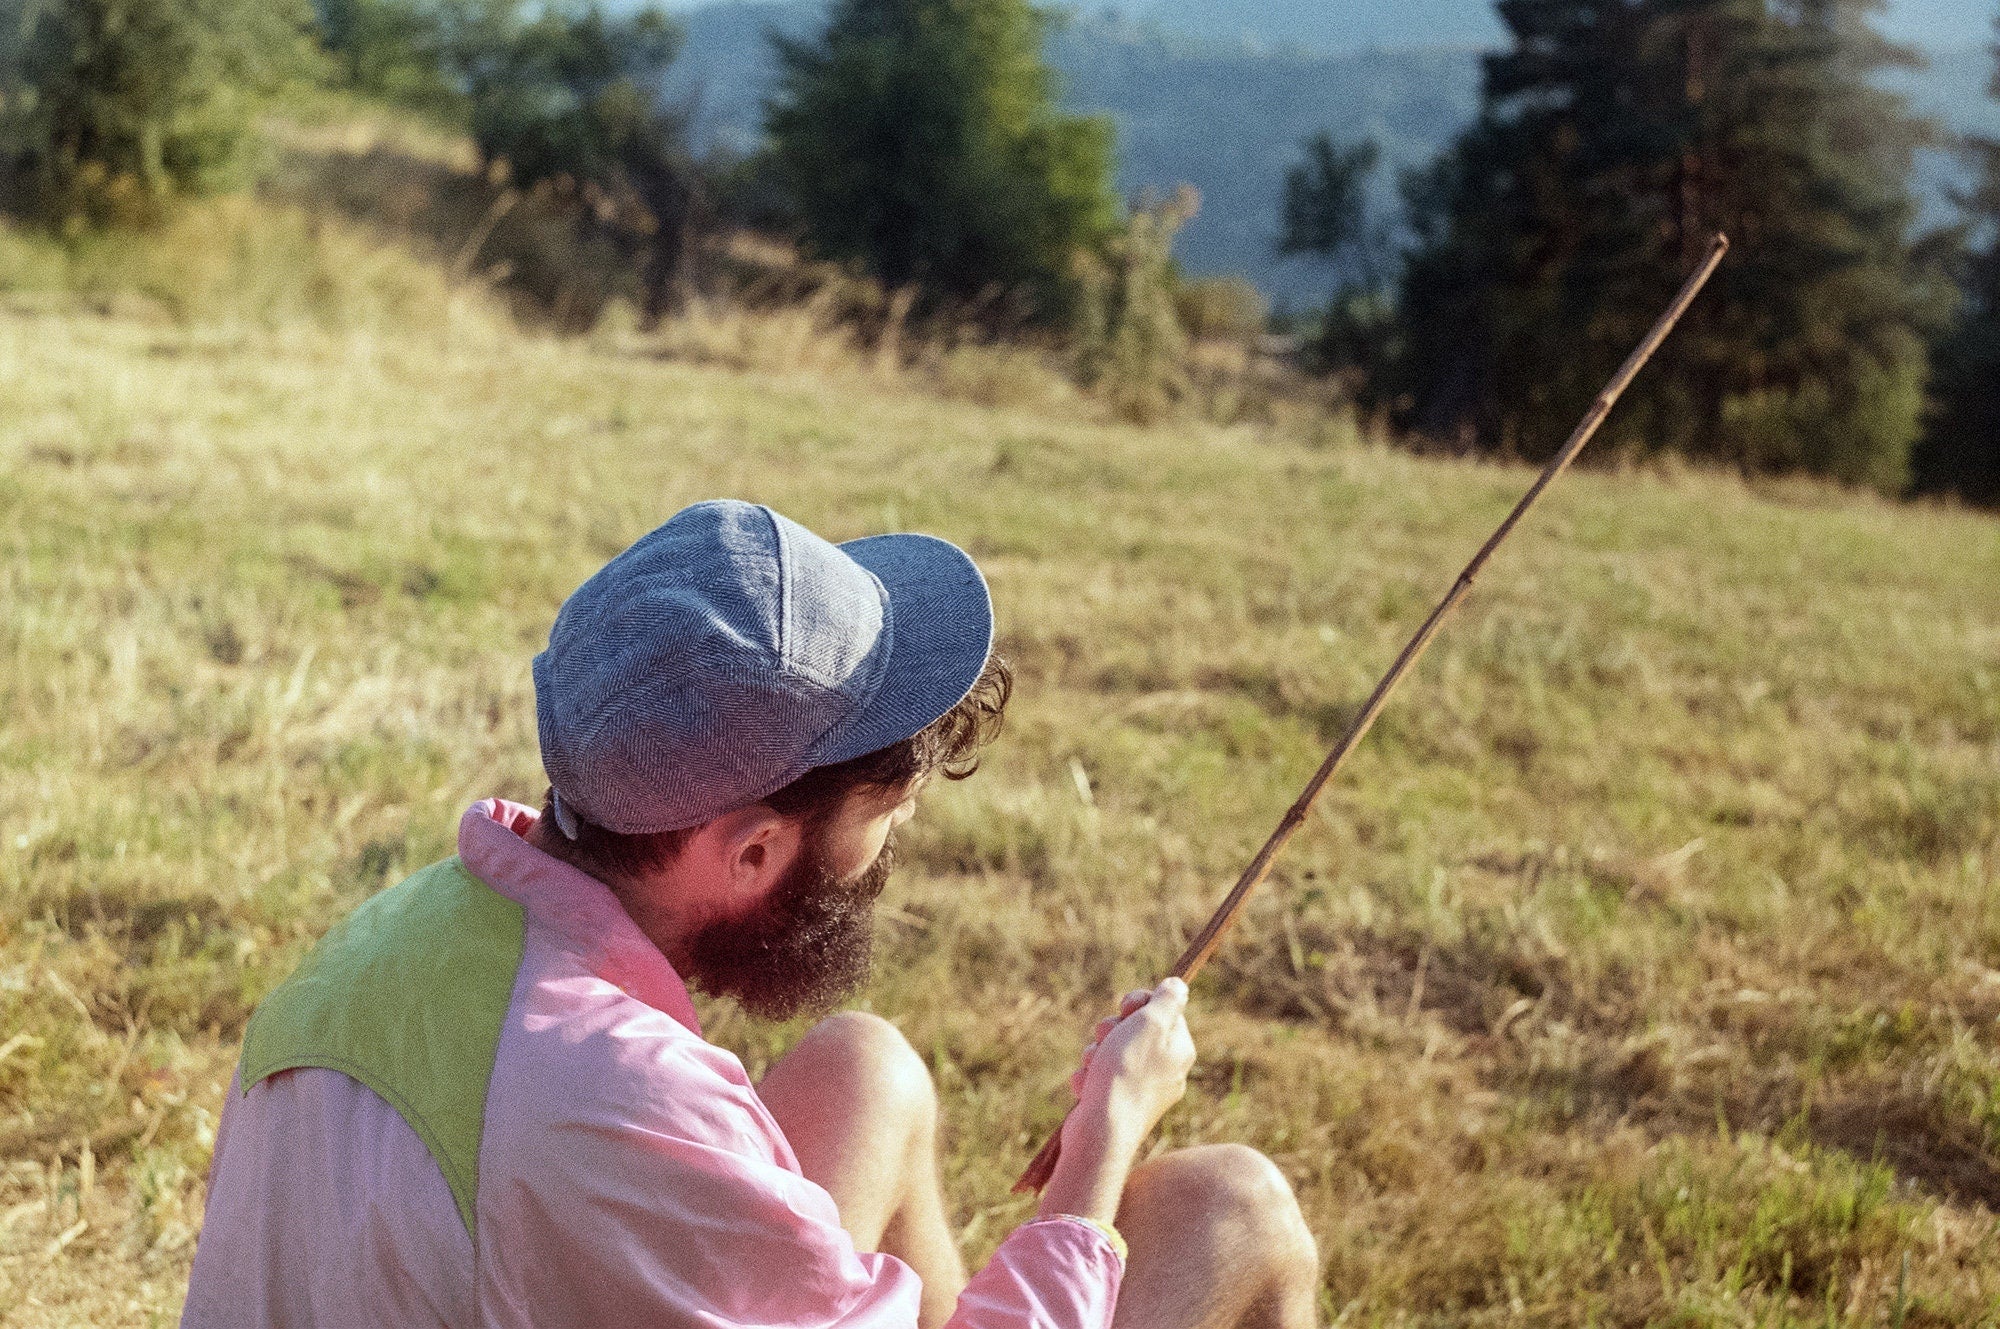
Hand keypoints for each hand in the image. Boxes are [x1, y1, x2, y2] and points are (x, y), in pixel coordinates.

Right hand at [1067, 977, 1194, 1150]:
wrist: (1102, 1130)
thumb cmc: (1127, 1073)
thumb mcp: (1152, 1024)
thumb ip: (1168, 1000)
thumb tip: (1177, 985)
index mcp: (1179, 1050)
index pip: (1163, 1011)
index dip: (1140, 1004)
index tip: (1127, 1009)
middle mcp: (1165, 1070)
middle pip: (1134, 1029)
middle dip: (1112, 1029)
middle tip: (1107, 1037)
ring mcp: (1140, 1089)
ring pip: (1110, 1051)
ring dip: (1095, 1052)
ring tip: (1094, 1066)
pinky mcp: (1116, 1104)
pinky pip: (1099, 1077)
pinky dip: (1089, 1077)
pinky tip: (1088, 1087)